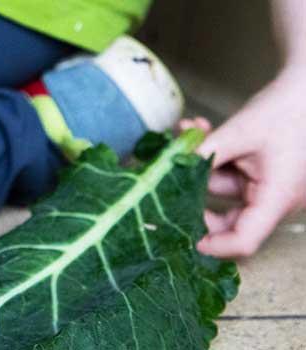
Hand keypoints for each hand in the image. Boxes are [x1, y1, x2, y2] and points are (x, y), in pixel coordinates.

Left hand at [179, 69, 305, 257]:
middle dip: (196, 196)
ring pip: (224, 190)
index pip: (244, 240)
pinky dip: (215, 156)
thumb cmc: (287, 109)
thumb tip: (169, 168)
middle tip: (168, 181)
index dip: (211, 244)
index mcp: (277, 198)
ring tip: (188, 131)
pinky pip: (232, 174)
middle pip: (229, 220)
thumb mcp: (240, 131)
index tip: (181, 235)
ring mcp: (270, 187)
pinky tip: (199, 128)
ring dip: (201, 163)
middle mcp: (276, 199)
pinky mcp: (264, 175)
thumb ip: (205, 153)